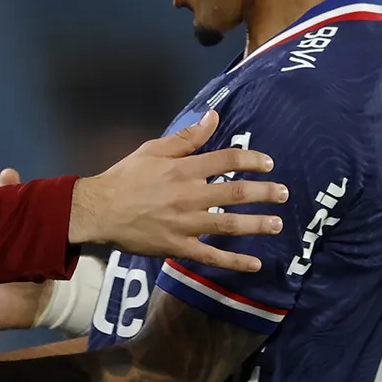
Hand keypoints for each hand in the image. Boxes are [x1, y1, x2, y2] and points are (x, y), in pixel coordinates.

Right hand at [68, 110, 288, 271]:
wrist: (98, 211)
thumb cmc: (125, 178)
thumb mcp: (153, 150)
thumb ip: (186, 136)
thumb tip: (214, 116)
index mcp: (183, 169)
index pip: (227, 161)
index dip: (252, 160)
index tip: (268, 164)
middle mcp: (189, 195)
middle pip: (235, 193)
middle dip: (264, 193)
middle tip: (283, 194)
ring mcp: (184, 224)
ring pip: (228, 225)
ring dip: (256, 225)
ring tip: (276, 224)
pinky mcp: (177, 247)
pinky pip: (210, 256)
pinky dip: (234, 262)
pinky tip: (254, 265)